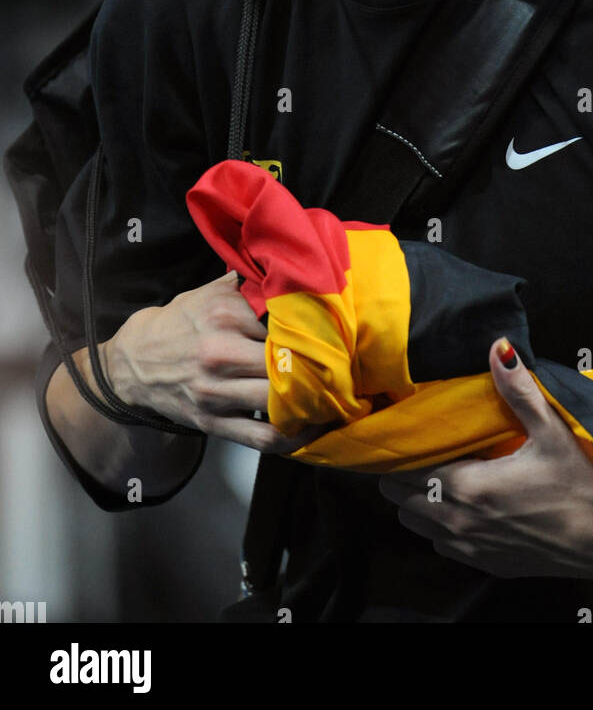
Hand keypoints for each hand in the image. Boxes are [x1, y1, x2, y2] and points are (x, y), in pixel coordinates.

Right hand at [103, 271, 317, 452]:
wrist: (132, 362)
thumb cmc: (178, 323)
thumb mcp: (207, 293)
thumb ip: (246, 285)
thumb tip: (286, 270)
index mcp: (225, 314)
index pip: (284, 323)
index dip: (313, 330)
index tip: (334, 334)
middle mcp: (221, 353)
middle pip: (286, 363)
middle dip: (319, 367)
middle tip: (342, 368)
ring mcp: (216, 392)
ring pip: (278, 403)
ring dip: (311, 404)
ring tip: (333, 399)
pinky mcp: (212, 422)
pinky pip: (260, 437)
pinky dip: (290, 438)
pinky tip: (308, 429)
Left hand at [379, 338, 592, 584]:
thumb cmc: (581, 484)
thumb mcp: (550, 430)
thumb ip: (516, 389)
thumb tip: (498, 348)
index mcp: (469, 487)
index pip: (406, 471)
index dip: (401, 452)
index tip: (406, 435)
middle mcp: (461, 522)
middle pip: (401, 501)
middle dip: (403, 476)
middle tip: (420, 452)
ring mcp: (472, 548)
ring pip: (417, 526)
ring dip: (418, 503)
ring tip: (437, 477)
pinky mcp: (487, 565)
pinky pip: (443, 546)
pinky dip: (441, 527)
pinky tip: (463, 506)